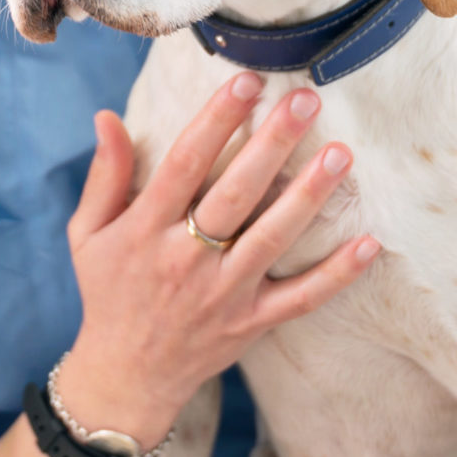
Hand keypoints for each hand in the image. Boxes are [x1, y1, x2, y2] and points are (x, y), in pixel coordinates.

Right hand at [58, 72, 380, 442]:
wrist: (124, 375)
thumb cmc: (107, 293)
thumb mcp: (88, 233)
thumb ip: (105, 175)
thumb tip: (107, 117)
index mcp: (145, 230)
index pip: (185, 163)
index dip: (216, 119)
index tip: (247, 81)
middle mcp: (185, 259)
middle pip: (235, 192)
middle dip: (272, 142)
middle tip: (305, 100)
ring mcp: (222, 293)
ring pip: (272, 238)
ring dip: (308, 195)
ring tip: (340, 153)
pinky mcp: (251, 323)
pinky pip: (300, 298)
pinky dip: (336, 275)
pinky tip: (368, 243)